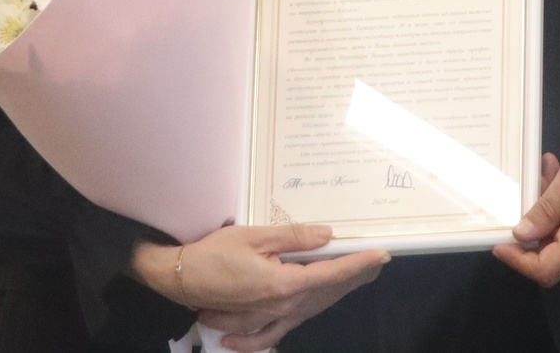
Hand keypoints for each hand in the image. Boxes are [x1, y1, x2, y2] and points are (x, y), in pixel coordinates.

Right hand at [131, 224, 387, 352]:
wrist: (179, 279)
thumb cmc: (212, 254)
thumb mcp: (254, 236)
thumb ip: (293, 237)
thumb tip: (326, 235)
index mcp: (284, 284)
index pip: (331, 273)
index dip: (358, 264)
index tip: (381, 254)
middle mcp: (282, 306)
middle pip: (327, 292)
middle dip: (354, 277)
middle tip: (376, 263)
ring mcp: (270, 317)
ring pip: (313, 308)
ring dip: (336, 293)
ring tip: (355, 280)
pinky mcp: (257, 322)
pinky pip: (289, 324)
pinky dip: (305, 316)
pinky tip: (312, 310)